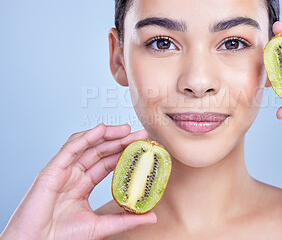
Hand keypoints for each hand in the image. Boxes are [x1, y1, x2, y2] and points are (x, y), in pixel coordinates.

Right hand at [0, 123, 155, 239]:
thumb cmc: (61, 238)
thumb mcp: (100, 226)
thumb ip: (125, 220)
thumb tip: (151, 216)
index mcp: (82, 185)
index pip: (107, 163)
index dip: (124, 153)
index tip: (142, 147)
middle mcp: (73, 175)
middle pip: (100, 151)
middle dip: (120, 141)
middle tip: (140, 134)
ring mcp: (62, 171)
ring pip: (86, 146)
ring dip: (106, 135)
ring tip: (126, 129)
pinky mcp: (51, 171)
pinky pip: (69, 149)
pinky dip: (85, 137)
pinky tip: (101, 130)